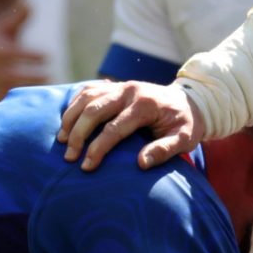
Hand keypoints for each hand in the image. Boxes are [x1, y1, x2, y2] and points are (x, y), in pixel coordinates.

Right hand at [0, 2, 51, 103]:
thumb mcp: (4, 27)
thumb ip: (17, 18)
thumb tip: (30, 5)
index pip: (15, 53)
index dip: (32, 56)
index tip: (48, 56)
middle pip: (14, 76)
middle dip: (33, 77)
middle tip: (50, 75)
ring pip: (11, 93)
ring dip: (29, 93)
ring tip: (47, 93)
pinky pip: (7, 105)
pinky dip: (21, 106)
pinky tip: (38, 107)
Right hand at [57, 78, 205, 170]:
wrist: (190, 101)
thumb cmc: (186, 124)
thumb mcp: (185, 140)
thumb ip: (165, 150)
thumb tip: (141, 163)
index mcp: (145, 105)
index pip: (114, 128)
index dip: (98, 148)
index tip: (87, 167)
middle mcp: (130, 91)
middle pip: (94, 110)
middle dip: (78, 134)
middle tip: (69, 156)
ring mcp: (121, 86)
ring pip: (87, 97)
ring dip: (71, 118)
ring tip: (62, 140)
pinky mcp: (115, 85)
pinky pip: (89, 90)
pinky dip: (75, 104)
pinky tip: (67, 121)